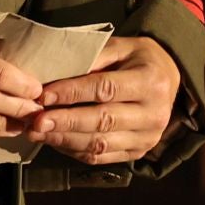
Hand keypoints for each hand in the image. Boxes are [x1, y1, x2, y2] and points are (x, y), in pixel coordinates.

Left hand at [24, 35, 179, 164]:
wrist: (169, 80)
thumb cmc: (137, 59)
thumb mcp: (119, 46)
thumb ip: (91, 57)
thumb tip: (53, 73)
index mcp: (150, 81)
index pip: (104, 89)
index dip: (72, 93)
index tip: (43, 95)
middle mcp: (154, 113)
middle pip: (102, 120)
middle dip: (65, 122)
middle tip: (35, 121)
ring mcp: (148, 137)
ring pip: (100, 144)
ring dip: (65, 140)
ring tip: (38, 133)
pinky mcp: (139, 152)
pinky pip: (103, 157)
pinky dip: (75, 151)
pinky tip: (55, 141)